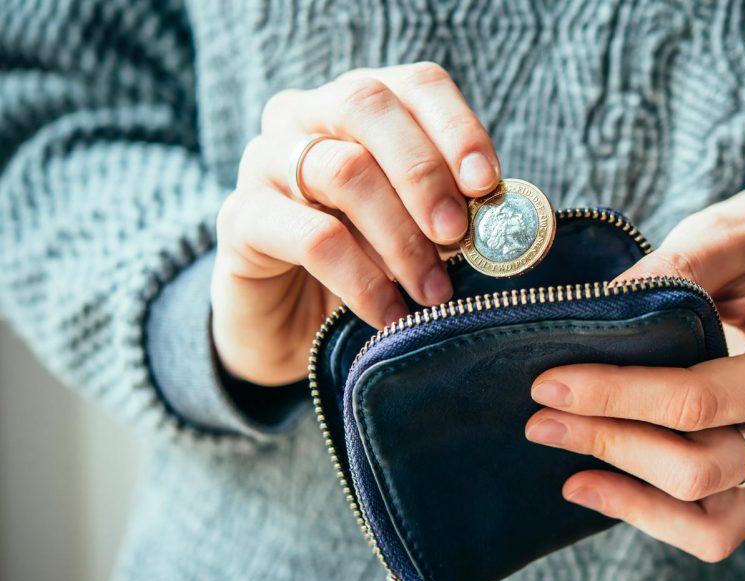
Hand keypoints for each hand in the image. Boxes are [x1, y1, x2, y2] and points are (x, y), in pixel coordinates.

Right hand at [212, 63, 499, 384]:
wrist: (289, 325)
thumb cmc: (365, 264)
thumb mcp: (414, 230)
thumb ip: (449, 211)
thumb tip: (499, 218)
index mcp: (361, 105)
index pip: (416, 85)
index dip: (457, 128)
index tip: (487, 183)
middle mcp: (306, 115)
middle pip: (370, 106)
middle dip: (425, 174)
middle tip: (458, 235)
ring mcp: (264, 160)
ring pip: (343, 170)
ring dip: (401, 237)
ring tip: (433, 290)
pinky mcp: (239, 218)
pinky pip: (312, 238)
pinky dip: (362, 279)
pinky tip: (389, 315)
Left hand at [525, 182, 744, 561]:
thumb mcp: (729, 232)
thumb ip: (672, 268)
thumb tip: (595, 311)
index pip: (699, 401)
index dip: (616, 397)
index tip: (549, 383)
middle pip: (697, 467)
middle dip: (609, 443)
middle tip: (540, 417)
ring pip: (706, 518)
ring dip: (625, 489)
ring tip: (560, 454)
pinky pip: (711, 526)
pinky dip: (649, 513)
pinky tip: (591, 484)